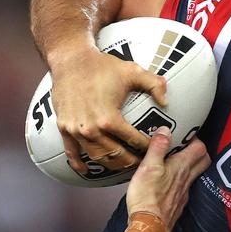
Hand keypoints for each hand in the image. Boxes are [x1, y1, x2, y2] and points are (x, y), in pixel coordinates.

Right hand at [49, 48, 167, 172]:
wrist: (70, 60)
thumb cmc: (101, 66)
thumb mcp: (132, 71)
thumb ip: (154, 85)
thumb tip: (166, 102)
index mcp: (109, 118)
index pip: (133, 141)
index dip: (147, 147)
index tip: (155, 148)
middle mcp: (91, 129)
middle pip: (116, 155)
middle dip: (132, 161)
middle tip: (142, 163)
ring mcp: (76, 131)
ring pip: (97, 157)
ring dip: (111, 165)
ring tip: (122, 165)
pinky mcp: (64, 128)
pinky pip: (72, 152)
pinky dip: (79, 164)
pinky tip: (86, 171)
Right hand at [125, 127, 208, 228]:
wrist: (149, 226)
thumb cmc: (147, 197)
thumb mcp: (148, 166)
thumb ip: (158, 147)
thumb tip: (166, 130)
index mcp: (181, 167)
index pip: (200, 148)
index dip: (195, 139)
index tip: (184, 134)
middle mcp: (186, 179)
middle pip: (203, 161)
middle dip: (198, 151)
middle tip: (185, 146)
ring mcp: (184, 192)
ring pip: (194, 174)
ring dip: (189, 166)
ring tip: (174, 161)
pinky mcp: (178, 203)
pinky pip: (185, 187)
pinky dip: (180, 181)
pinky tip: (168, 182)